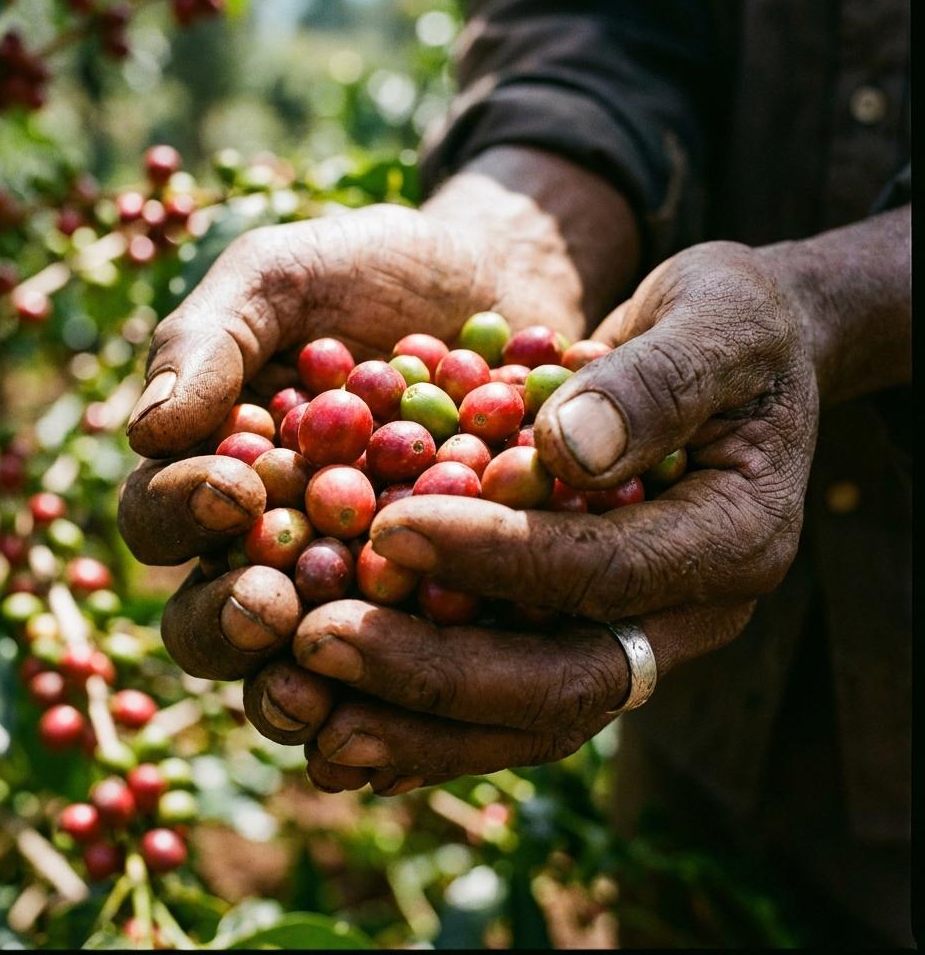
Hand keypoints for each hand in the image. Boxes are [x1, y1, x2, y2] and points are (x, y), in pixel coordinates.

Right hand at [117, 185, 589, 689]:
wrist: (495, 282)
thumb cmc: (372, 271)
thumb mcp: (284, 277)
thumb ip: (211, 339)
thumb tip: (145, 431)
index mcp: (213, 472)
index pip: (162, 516)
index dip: (182, 514)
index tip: (234, 491)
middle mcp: (270, 544)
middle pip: (215, 617)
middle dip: (230, 624)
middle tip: (270, 610)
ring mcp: (354, 582)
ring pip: (306, 661)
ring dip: (307, 680)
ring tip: (326, 689)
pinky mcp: (438, 597)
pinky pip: (414, 654)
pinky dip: (411, 680)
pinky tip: (429, 693)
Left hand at [274, 240, 819, 790]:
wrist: (735, 360)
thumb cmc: (728, 323)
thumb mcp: (717, 320)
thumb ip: (655, 383)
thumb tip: (565, 452)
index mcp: (734, 542)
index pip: (605, 572)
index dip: (497, 558)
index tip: (390, 527)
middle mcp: (688, 615)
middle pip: (563, 684)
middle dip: (436, 673)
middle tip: (320, 646)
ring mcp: (634, 635)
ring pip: (525, 717)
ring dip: (414, 725)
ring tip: (309, 717)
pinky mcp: (584, 632)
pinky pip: (505, 698)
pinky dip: (424, 717)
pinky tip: (341, 721)